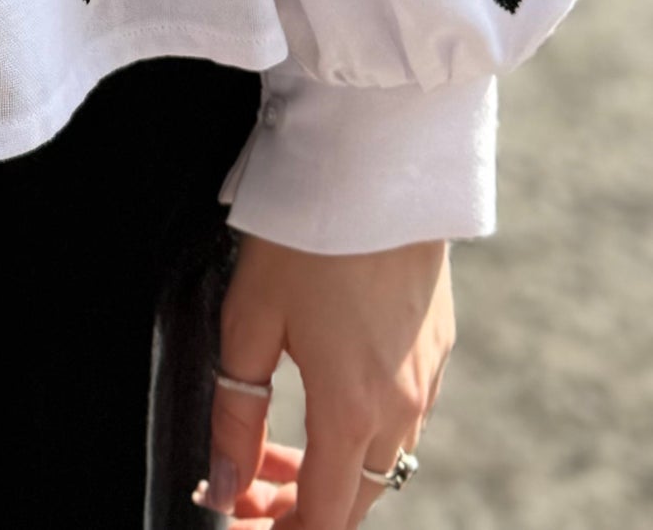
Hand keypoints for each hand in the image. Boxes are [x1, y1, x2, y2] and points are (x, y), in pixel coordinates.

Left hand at [199, 234, 452, 526]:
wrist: (378, 166)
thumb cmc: (304, 235)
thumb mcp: (248, 321)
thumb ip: (235, 411)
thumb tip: (222, 481)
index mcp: (353, 412)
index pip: (326, 519)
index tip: (244, 521)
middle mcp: (403, 408)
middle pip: (358, 498)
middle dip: (300, 507)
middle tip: (246, 484)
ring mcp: (429, 377)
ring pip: (385, 460)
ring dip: (332, 468)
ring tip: (275, 445)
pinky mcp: (438, 345)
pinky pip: (406, 416)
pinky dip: (363, 428)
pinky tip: (323, 393)